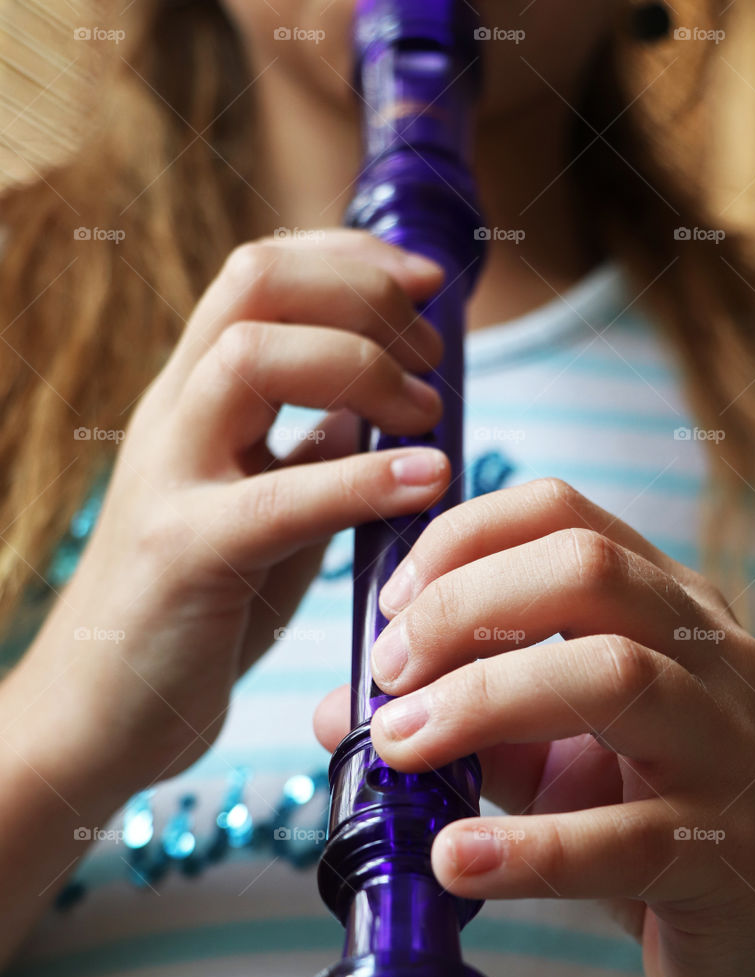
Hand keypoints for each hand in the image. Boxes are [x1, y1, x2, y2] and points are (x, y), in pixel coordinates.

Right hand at [3, 230, 450, 808]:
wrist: (97, 718)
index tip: (426, 283)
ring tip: (428, 414)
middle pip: (254, 287)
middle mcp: (173, 421)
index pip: (261, 273)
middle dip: (362, 295)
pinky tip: (429, 480)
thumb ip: (307, 450)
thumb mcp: (263, 510)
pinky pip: (279, 496)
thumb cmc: (191, 614)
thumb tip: (375, 403)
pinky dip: (364, 478)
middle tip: (434, 349)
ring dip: (361, 366)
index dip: (351, 258)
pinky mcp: (184, 558)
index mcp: (192, 401)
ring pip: (250, 360)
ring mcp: (170, 482)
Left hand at [315, 477, 754, 976]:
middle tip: (390, 673)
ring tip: (401, 748)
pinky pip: (625, 838)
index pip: (563, 516)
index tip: (391, 605)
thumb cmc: (655, 820)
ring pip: (614, 677)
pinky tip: (454, 858)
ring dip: (482, 701)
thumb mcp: (552, 753)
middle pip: (586, 571)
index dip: (462, 542)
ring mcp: (729, 748)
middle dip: (463, 606)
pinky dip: (528, 848)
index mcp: (668, 608)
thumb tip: (343, 709)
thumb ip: (461, 718)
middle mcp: (709, 656)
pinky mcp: (728, 853)